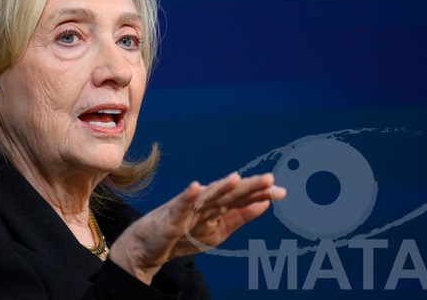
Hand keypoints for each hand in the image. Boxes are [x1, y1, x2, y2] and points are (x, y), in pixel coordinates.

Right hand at [109, 172, 285, 283]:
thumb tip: (265, 204)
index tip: (281, 191)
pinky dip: (187, 197)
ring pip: (207, 198)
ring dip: (221, 187)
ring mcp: (186, 210)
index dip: (260, 194)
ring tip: (237, 178)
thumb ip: (239, 217)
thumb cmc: (181, 234)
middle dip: (248, 187)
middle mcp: (204, 204)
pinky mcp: (170, 219)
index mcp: (216, 207)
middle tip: (269, 179)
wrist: (145, 247)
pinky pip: (179, 207)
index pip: (241, 198)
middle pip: (229, 194)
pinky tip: (195, 187)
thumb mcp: (217, 231)